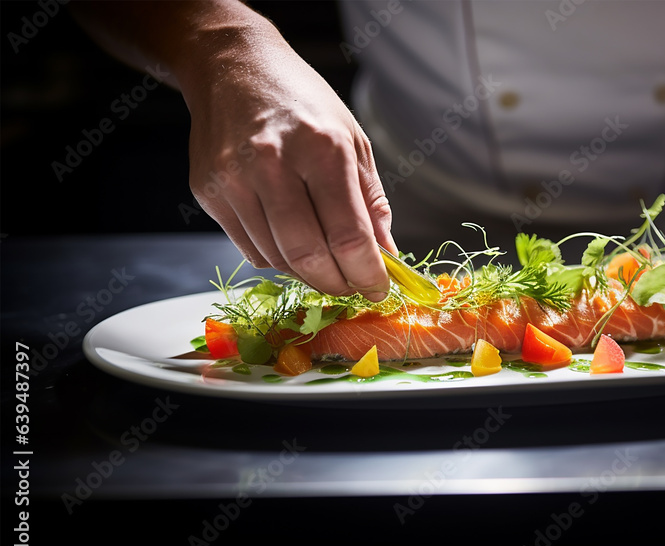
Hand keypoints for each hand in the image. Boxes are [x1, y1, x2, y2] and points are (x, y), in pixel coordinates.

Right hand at [186, 37, 393, 299]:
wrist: (232, 67)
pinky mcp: (209, 192)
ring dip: (309, 273)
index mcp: (321, 148)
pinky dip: (279, 257)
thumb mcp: (352, 139)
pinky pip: (250, 249)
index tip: (379, 289)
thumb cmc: (300, 101)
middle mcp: (273, 163)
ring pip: (278, 259)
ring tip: (326, 262)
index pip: (348, 236)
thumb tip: (385, 254)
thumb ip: (371, 201)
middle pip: (309, 256)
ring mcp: (234, 179)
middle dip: (338, 284)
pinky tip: (292, 240)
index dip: (368, 274)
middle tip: (354, 286)